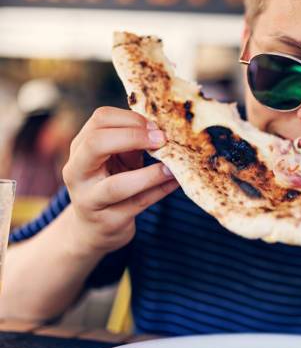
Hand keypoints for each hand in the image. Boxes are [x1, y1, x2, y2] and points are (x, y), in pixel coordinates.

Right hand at [62, 107, 178, 256]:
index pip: (99, 119)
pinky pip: (139, 204)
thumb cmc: (109, 183)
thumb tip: (161, 129)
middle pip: (96, 143)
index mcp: (80, 148)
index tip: (155, 126)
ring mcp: (90, 200)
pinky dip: (160, 191)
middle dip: (133, 137)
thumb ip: (132, 143)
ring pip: (117, 185)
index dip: (131, 119)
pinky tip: (176, 182)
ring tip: (171, 167)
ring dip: (150, 175)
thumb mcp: (116, 159)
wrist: (94, 228)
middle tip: (161, 140)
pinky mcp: (109, 221)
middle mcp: (77, 172)